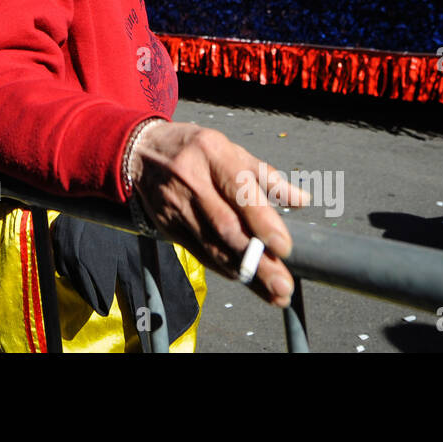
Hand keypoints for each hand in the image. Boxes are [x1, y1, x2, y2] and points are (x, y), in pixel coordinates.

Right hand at [129, 121, 308, 307]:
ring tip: (271, 292)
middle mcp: (192, 180)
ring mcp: (176, 204)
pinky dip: (222, 267)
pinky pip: (198, 251)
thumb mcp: (231, 150)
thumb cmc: (196, 150)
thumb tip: (302, 200)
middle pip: (226, 226)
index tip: (284, 247)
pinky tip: (242, 279)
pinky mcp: (167, 224)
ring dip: (243, 272)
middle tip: (283, 285)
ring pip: (212, 244)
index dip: (263, 222)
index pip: (241, 191)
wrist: (141, 152)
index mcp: (213, 154)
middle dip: (256, 260)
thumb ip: (267, 176)